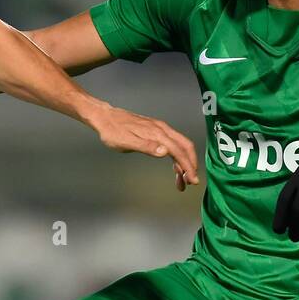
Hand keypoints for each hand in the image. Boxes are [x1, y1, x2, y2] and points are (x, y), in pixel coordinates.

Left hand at [86, 104, 200, 190]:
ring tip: (181, 181)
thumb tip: (165, 152)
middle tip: (190, 182)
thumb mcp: (126, 142)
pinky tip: (173, 167)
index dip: (187, 166)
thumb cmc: (113, 131)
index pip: (178, 151)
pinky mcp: (155, 130)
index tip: (192, 180)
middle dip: (190, 165)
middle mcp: (162, 129)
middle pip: (185, 146)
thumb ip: (146, 147)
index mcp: (157, 133)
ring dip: (183, 163)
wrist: (105, 117)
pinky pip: (172, 144)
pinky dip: (176, 157)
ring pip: (179, 146)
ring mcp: (159, 129)